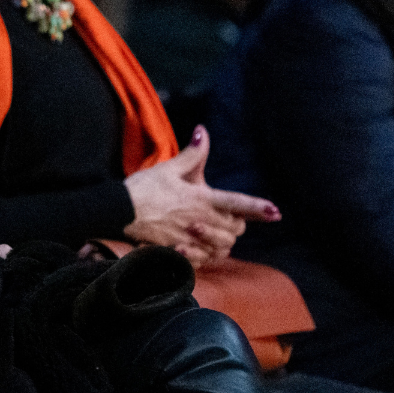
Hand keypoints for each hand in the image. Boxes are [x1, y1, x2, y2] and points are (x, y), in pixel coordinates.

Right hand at [123, 127, 279, 266]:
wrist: (117, 212)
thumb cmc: (142, 188)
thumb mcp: (168, 168)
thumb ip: (192, 155)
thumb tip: (203, 132)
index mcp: (200, 198)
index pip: (237, 203)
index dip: (258, 208)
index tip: (276, 212)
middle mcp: (199, 221)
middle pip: (234, 230)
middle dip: (238, 225)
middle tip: (231, 219)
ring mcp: (190, 240)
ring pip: (222, 247)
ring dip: (223, 242)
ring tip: (216, 234)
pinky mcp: (179, 253)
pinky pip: (203, 260)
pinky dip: (206, 255)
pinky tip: (200, 247)